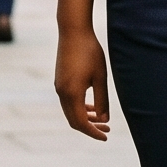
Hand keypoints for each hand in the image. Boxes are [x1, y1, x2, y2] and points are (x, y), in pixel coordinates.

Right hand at [54, 25, 109, 140]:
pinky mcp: (59, 80)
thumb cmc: (90, 52)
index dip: (94, 132)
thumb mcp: (100, 77)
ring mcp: (58, 86)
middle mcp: (62, 92)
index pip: (81, 122)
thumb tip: (104, 119)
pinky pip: (68, 102)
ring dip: (85, 118)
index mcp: (72, 93)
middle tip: (107, 129)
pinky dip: (79, 108)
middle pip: (74, 120)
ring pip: (70, 111)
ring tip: (102, 119)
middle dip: (90, 127)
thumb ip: (102, 100)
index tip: (106, 136)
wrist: (73, 31)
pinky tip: (92, 106)